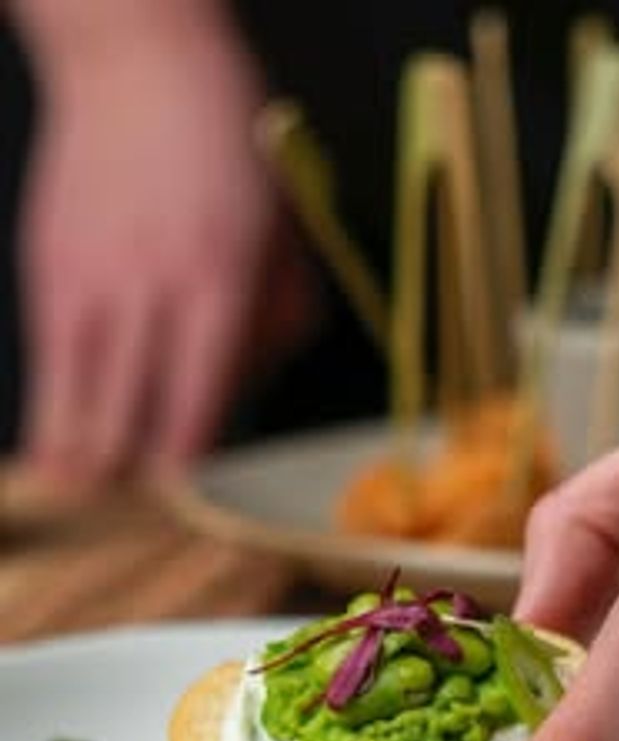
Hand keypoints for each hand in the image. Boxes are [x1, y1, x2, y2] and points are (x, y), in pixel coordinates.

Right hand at [16, 3, 313, 484]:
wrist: (141, 65)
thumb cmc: (228, 153)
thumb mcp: (284, 236)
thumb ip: (277, 323)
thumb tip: (243, 394)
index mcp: (218, 286)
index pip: (195, 405)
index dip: (186, 467)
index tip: (185, 500)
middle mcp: (149, 292)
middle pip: (128, 421)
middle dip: (131, 479)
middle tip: (138, 510)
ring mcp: (90, 283)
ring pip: (76, 406)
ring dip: (81, 464)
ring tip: (85, 500)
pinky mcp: (48, 272)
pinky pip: (48, 368)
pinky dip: (50, 419)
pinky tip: (55, 451)